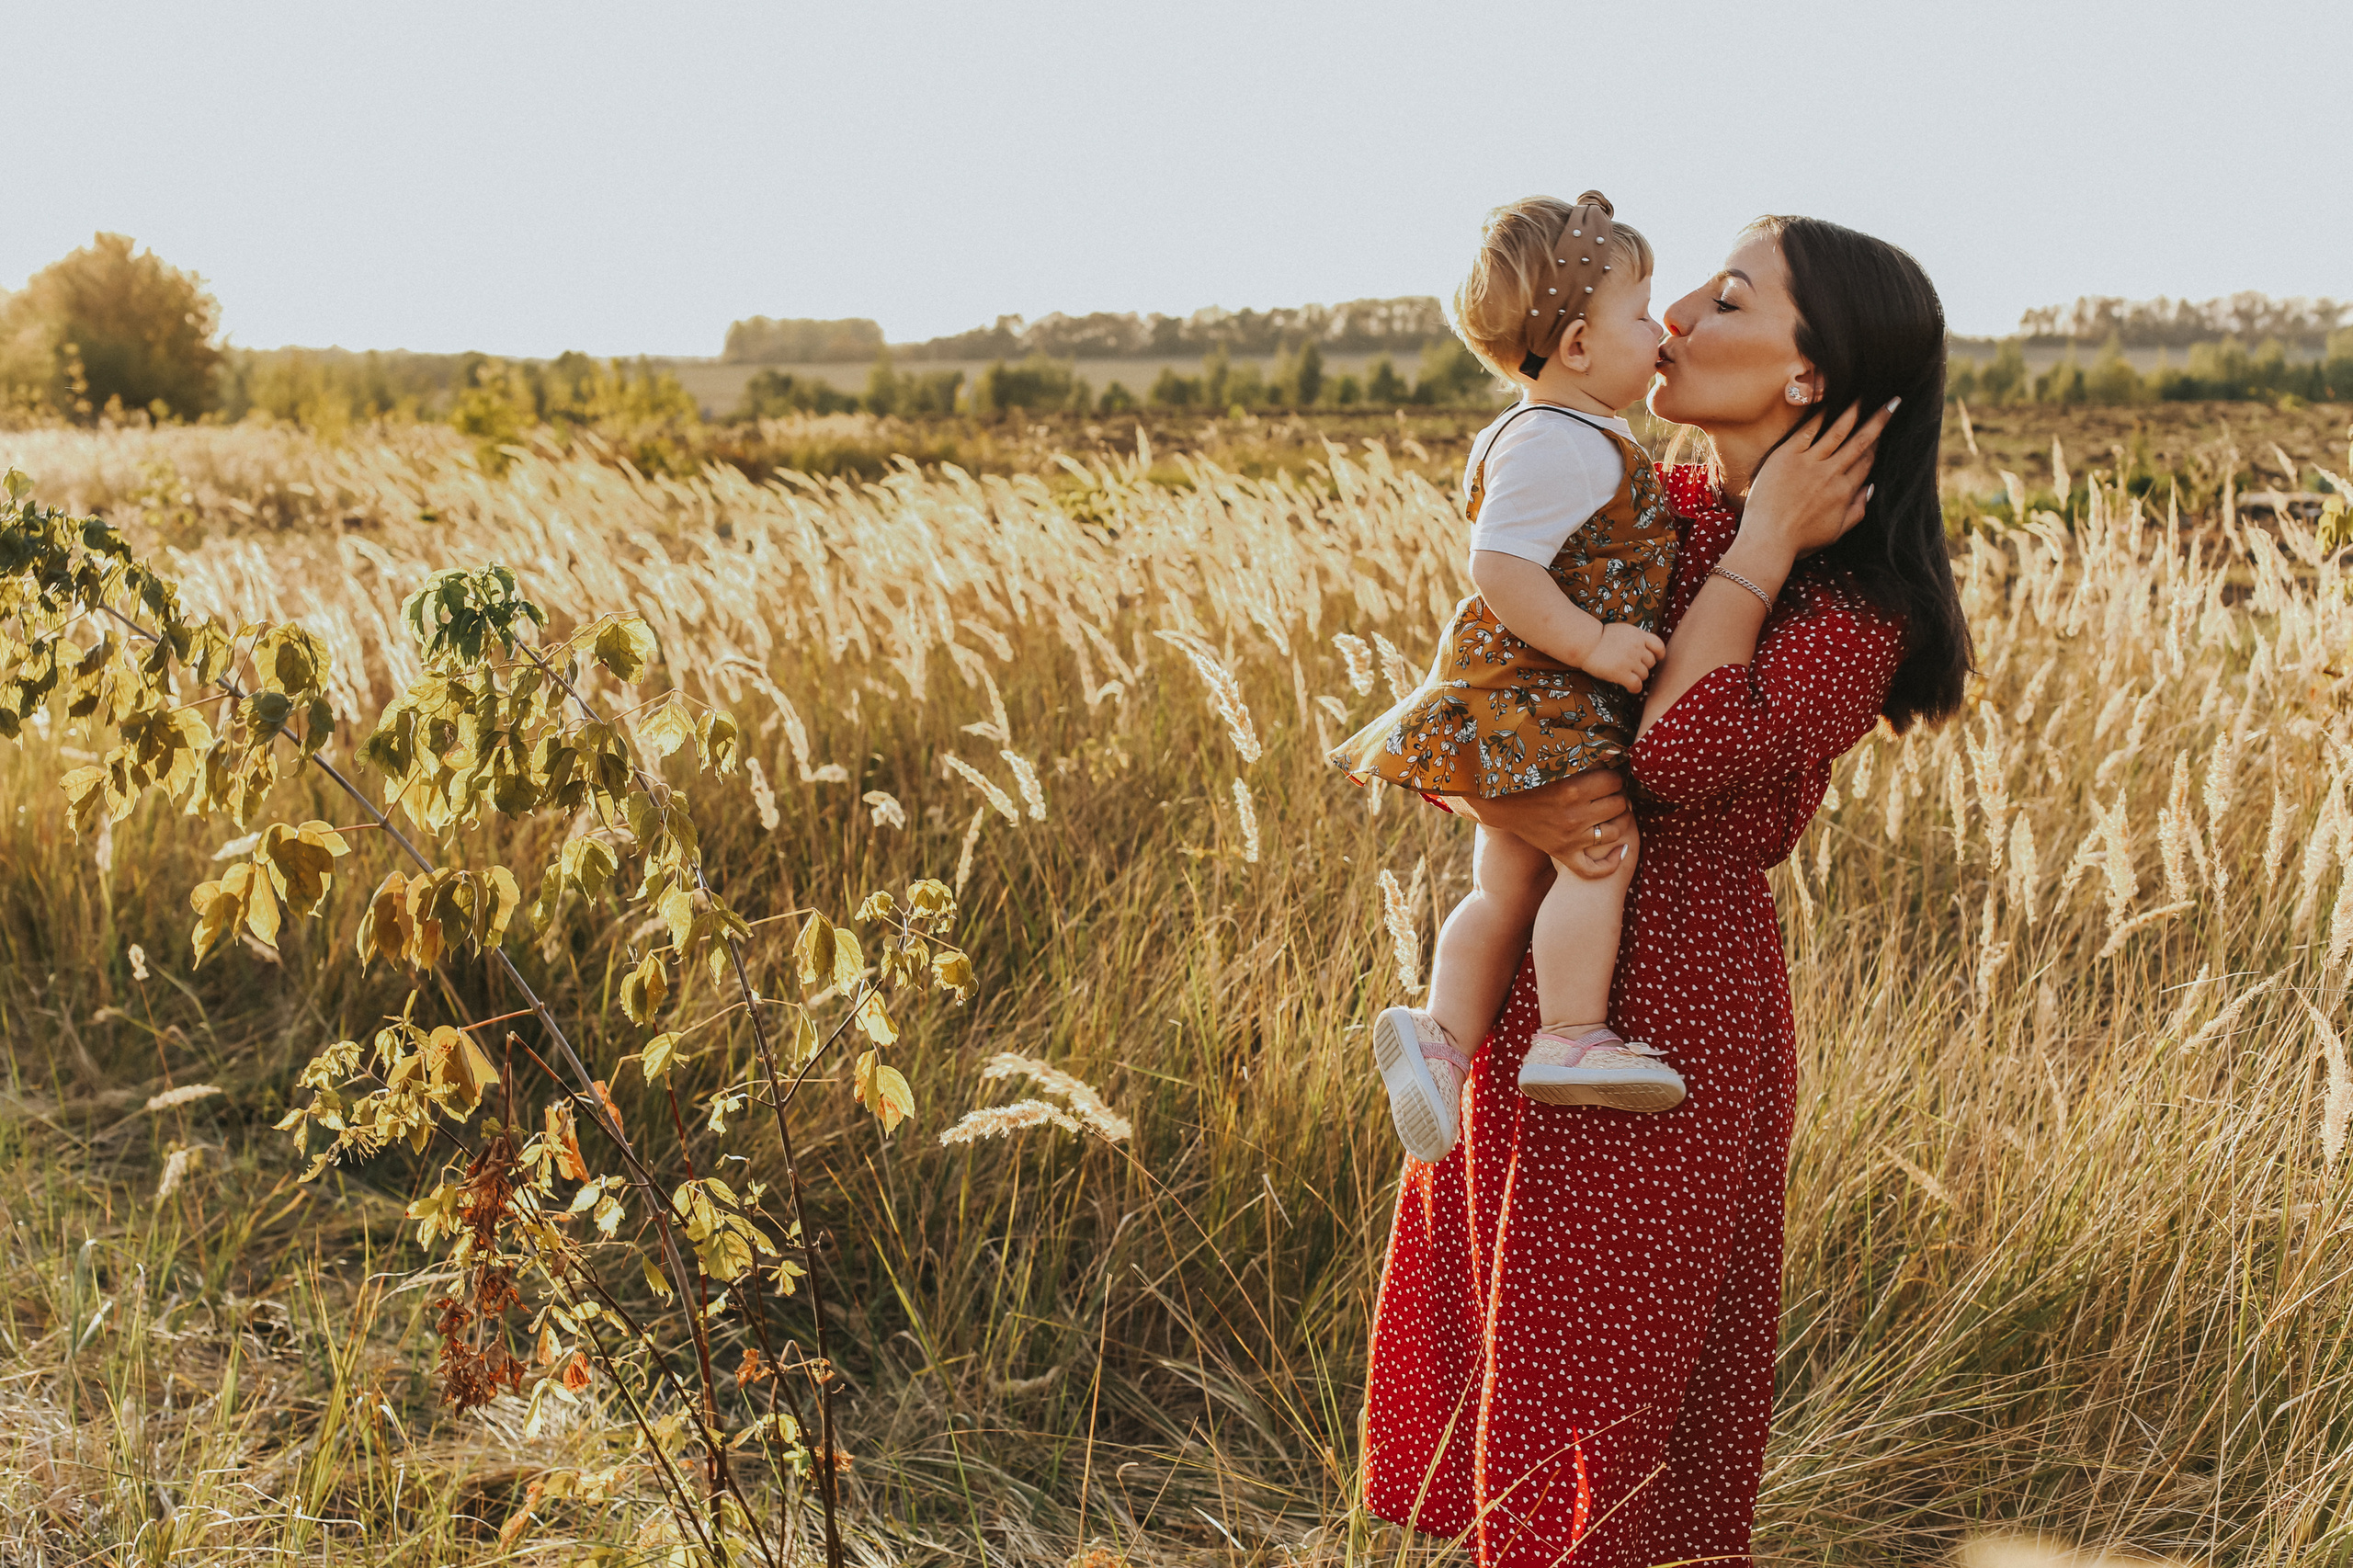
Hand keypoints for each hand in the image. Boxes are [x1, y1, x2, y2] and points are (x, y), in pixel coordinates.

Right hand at [1452, 767, 1631, 878]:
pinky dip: (1612, 862)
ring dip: (1616, 821)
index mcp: (1572, 789)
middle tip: (1609, 793)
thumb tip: (1616, 752)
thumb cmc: (1532, 777)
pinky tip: (1621, 848)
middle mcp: (1573, 816)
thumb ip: (1586, 757)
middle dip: (1617, 795)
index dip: (1613, 776)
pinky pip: (1594, 869)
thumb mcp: (1557, 763)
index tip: (1607, 776)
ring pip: (1615, 832)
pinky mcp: (1564, 854)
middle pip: (1619, 805)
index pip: (1614, 781)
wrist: (1502, 803)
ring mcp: (1570, 839)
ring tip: (1609, 812)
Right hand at [1584, 621, 1665, 693]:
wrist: (1585, 643)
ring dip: (1638, 677)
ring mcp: (1629, 660)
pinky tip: (1629, 687)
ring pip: (1645, 674)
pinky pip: (1637, 685)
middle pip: (1651, 662)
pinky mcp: (1621, 672)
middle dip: (1644, 666)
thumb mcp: (1622, 631)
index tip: (1655, 658)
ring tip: (1627, 675)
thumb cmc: (1600, 638)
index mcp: (1637, 634)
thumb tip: (1646, 649)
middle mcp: (1636, 646)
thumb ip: (1636, 638)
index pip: (1659, 646)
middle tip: (1633, 668)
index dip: (1659, 654)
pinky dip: (1635, 688)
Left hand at [1744, 397, 1896, 557]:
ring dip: (1853, 412)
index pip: (1866, 462)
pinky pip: (1808, 431)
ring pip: (1838, 432)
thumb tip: (1871, 489)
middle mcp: (1831, 475)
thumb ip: (1857, 511)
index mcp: (1844, 492)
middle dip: (1878, 421)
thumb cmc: (1798, 542)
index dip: (1877, 446)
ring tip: (1863, 396)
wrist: (1767, 542)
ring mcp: (1809, 464)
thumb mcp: (1835, 533)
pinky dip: (1820, 416)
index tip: (1883, 431)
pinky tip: (1829, 403)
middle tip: (1891, 402)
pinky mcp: (1787, 457)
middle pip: (1861, 442)